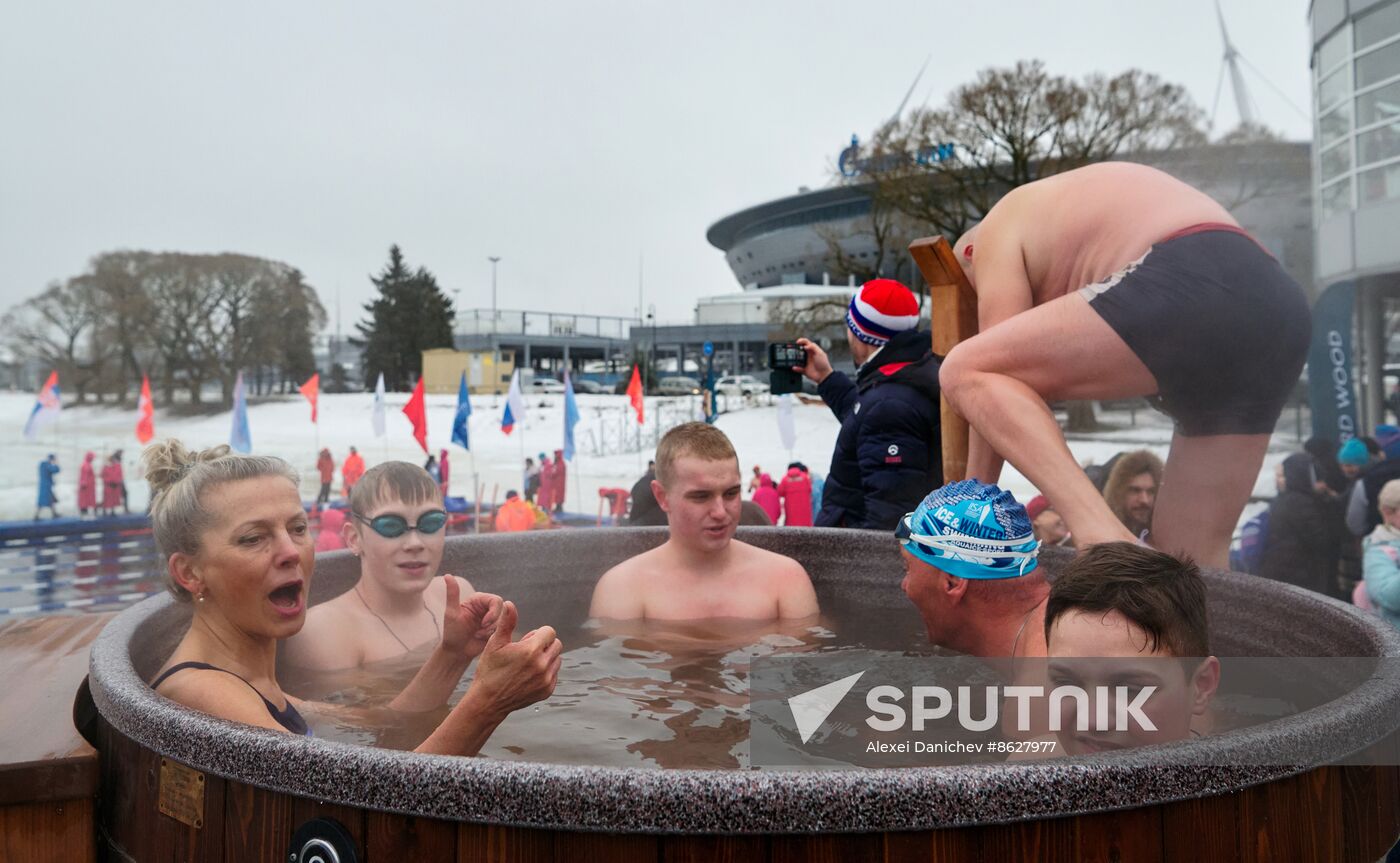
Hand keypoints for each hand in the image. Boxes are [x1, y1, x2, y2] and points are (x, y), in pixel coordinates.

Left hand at [440, 575, 502, 659]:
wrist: (457, 652)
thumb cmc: (452, 632)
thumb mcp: (451, 613)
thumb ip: (452, 594)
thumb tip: (447, 575)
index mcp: (478, 600)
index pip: (496, 600)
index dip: (494, 612)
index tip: (484, 623)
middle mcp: (486, 607)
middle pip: (503, 609)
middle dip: (494, 622)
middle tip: (482, 631)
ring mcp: (492, 618)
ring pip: (504, 620)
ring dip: (491, 630)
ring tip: (478, 635)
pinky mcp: (495, 628)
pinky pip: (504, 629)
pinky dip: (494, 636)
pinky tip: (482, 639)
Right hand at [467, 601, 561, 718]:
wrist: (488, 702)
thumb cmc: (489, 670)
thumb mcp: (495, 644)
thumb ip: (506, 622)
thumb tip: (509, 603)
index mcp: (531, 650)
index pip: (549, 631)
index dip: (537, 633)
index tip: (525, 640)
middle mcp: (542, 665)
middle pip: (556, 644)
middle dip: (544, 644)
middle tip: (526, 651)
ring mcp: (546, 680)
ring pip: (557, 659)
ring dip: (546, 658)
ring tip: (527, 664)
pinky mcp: (547, 691)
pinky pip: (554, 674)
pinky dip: (546, 672)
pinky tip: (529, 675)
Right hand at [794, 337, 832, 384]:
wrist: (824, 375)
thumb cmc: (824, 364)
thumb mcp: (820, 353)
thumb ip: (813, 347)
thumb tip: (805, 346)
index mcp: (813, 351)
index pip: (807, 343)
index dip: (802, 341)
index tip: (797, 342)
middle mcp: (809, 356)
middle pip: (801, 350)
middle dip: (796, 349)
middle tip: (792, 349)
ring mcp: (807, 362)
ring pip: (798, 359)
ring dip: (795, 358)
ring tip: (792, 358)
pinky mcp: (805, 369)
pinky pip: (798, 368)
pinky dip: (796, 368)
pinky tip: (794, 367)